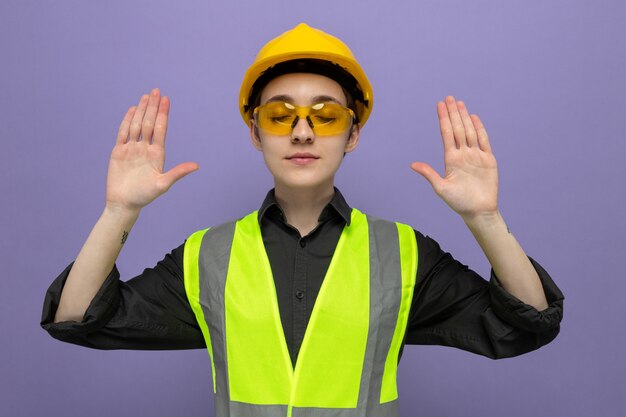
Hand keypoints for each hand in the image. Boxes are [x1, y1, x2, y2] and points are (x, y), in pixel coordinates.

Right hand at [105, 88, 198, 211]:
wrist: (124, 203)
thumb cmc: (144, 196)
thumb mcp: (163, 184)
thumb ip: (178, 172)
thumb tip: (197, 166)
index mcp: (157, 154)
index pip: (161, 129)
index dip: (164, 114)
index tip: (166, 100)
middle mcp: (145, 148)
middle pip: (150, 123)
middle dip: (153, 107)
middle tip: (157, 91)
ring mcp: (132, 149)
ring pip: (137, 125)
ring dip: (142, 110)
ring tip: (146, 96)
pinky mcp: (118, 152)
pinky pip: (123, 133)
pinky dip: (127, 121)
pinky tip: (132, 110)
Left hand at [411, 96, 497, 219]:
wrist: (478, 211)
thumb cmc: (459, 202)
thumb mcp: (441, 188)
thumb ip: (429, 174)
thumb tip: (412, 164)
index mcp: (450, 159)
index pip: (446, 134)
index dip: (443, 119)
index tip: (439, 105)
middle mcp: (462, 154)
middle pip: (457, 129)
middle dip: (453, 113)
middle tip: (449, 98)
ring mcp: (475, 155)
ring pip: (469, 132)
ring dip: (464, 118)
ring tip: (459, 104)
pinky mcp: (488, 160)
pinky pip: (484, 141)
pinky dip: (479, 129)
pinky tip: (474, 118)